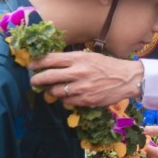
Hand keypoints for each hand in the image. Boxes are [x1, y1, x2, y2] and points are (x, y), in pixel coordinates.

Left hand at [28, 51, 142, 106]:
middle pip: (47, 76)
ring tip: (55, 89)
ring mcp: (81, 87)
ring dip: (52, 91)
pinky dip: (65, 99)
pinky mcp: (85, 100)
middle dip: (36, 80)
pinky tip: (70, 95)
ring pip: (55, 91)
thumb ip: (72, 60)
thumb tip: (52, 64)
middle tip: (34, 81)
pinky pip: (66, 101)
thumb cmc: (108, 65)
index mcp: (78, 58)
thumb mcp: (90, 56)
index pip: (50, 59)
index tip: (31, 66)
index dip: (36, 63)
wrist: (127, 78)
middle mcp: (78, 72)